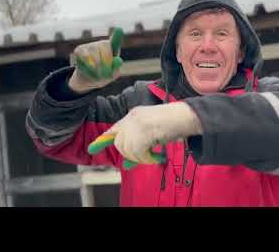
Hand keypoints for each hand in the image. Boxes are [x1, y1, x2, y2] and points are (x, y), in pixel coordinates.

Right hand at [69, 28, 123, 92]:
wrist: (86, 80)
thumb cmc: (102, 76)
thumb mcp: (111, 75)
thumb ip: (116, 69)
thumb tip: (118, 61)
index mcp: (113, 49)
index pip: (115, 41)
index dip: (117, 36)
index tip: (119, 29)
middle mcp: (102, 44)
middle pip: (105, 50)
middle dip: (105, 64)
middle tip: (104, 74)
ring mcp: (90, 45)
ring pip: (94, 55)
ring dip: (96, 68)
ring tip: (96, 74)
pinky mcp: (79, 49)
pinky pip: (84, 57)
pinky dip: (87, 67)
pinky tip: (88, 69)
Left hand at [88, 102, 202, 164]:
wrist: (186, 116)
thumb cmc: (174, 123)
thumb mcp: (152, 132)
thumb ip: (139, 143)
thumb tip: (127, 163)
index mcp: (134, 115)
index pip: (115, 129)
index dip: (103, 140)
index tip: (91, 149)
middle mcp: (132, 118)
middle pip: (120, 143)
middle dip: (130, 154)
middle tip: (146, 157)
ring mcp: (137, 125)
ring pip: (127, 150)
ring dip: (140, 158)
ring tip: (154, 156)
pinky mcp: (142, 133)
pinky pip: (138, 153)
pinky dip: (147, 159)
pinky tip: (157, 156)